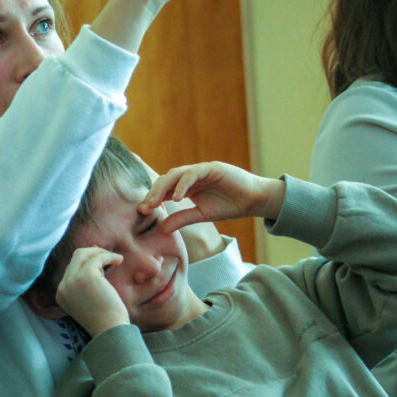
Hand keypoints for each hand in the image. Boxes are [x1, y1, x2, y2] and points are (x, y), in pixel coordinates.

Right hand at [56, 247, 128, 336]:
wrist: (110, 330)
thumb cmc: (106, 318)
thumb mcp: (91, 298)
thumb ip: (90, 280)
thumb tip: (96, 255)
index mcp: (62, 294)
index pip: (71, 269)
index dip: (87, 262)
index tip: (102, 260)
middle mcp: (63, 286)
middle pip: (74, 258)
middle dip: (92, 253)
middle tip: (109, 257)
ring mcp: (72, 281)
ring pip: (82, 253)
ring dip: (101, 253)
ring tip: (116, 259)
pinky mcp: (86, 276)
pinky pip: (97, 258)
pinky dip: (109, 256)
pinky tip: (119, 260)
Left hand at [140, 162, 284, 233]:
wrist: (253, 200)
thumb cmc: (229, 205)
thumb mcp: (201, 215)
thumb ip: (182, 218)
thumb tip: (162, 229)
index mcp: (187, 186)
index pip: (165, 189)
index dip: (153, 198)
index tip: (143, 212)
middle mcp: (191, 176)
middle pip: (166, 180)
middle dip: (153, 193)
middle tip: (145, 208)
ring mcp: (201, 170)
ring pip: (176, 174)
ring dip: (163, 188)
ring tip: (155, 203)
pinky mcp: (212, 168)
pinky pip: (193, 174)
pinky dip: (183, 184)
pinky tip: (176, 198)